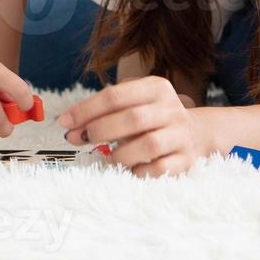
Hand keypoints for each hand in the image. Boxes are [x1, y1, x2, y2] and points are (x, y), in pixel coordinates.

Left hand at [57, 76, 220, 176]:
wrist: (195, 133)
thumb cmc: (152, 116)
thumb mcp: (135, 100)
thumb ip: (105, 109)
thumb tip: (71, 125)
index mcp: (156, 87)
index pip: (115, 95)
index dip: (86, 109)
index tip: (64, 122)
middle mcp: (171, 108)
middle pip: (131, 118)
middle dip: (99, 130)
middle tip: (78, 139)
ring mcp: (180, 134)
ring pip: (147, 145)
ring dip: (120, 154)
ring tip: (109, 156)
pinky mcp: (185, 159)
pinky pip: (158, 170)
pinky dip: (139, 171)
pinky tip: (130, 169)